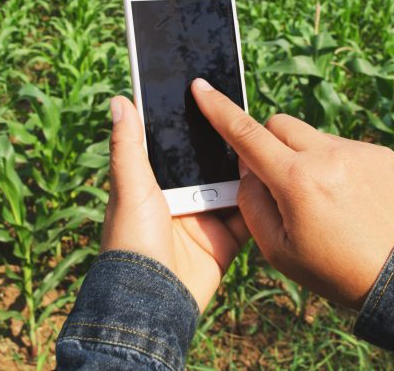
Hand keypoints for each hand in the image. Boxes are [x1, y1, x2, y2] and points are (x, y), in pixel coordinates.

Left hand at [100, 95, 249, 310]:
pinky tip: (274, 182)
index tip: (212, 97)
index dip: (193, 125)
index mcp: (155, 183)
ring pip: (233, 188)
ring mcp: (203, 219)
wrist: (152, 298)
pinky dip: (259, 204)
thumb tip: (119, 100)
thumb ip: (128, 144)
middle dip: (227, 146)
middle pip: (209, 164)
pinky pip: (248, 218)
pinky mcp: (223, 240)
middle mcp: (180, 198)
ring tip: (268, 143)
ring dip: (247, 172)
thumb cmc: (131, 239)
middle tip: (251, 118)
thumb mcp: (129, 186)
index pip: (177, 146)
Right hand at [191, 78, 393, 308]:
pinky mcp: (379, 154)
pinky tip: (345, 196)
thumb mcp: (275, 249)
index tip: (201, 87)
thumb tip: (248, 165)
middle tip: (281, 184)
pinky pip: (338, 145)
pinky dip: (331, 163)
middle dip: (269, 145)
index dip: (219, 109)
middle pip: (278, 124)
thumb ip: (250, 201)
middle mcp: (327, 157)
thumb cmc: (332, 268)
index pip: (247, 135)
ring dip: (302, 156)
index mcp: (297, 181)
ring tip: (322, 198)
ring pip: (309, 135)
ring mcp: (357, 151)